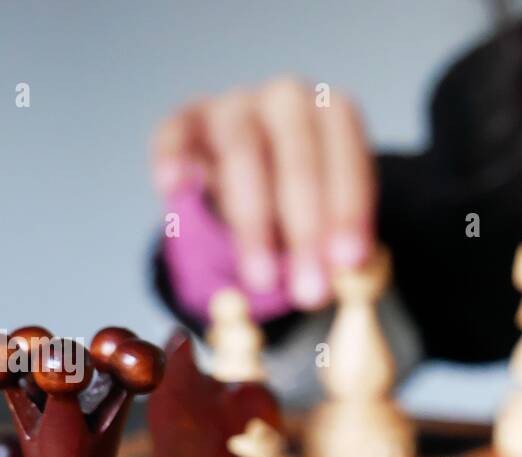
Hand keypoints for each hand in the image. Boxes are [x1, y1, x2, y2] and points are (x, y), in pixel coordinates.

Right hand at [152, 79, 375, 310]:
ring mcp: (234, 107)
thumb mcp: (333, 220)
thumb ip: (338, 245)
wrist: (259, 174)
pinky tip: (173, 190)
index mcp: (335, 116)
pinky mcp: (188, 120)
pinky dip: (173, 158)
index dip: (348, 212)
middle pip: (297, 156)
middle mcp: (287, 101)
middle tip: (310, 290)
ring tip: (262, 280)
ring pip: (242, 151)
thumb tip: (348, 281)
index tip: (348, 263)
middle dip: (305, 229)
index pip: (347, 157)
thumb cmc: (307, 202)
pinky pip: (175, 134)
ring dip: (253, 221)